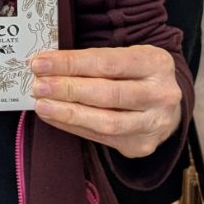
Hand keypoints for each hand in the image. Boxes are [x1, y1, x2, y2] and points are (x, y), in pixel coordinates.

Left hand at [28, 45, 181, 158]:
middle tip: (38, 86)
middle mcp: (161, 94)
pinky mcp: (141, 145)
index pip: (108, 62)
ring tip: (42, 105)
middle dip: (68, 89)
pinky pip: (101, 138)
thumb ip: (93, 60)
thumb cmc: (135, 75)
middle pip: (108, 93)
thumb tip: (47, 65)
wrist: (164, 106)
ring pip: (106, 121)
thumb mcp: (125, 57)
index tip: (41, 63)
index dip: (71, 63)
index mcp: (157, 63)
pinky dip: (73, 127)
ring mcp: (154, 124)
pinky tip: (54, 117)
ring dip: (68, 113)